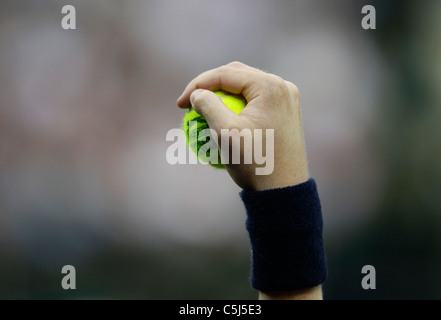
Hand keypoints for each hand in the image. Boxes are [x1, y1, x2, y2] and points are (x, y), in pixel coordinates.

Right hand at [177, 61, 308, 190]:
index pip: (226, 74)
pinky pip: (256, 102)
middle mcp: (282, 86)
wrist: (284, 191)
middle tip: (189, 103)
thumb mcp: (225, 133)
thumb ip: (207, 105)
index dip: (197, 85)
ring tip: (203, 111)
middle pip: (237, 76)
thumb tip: (197, 94)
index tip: (180, 104)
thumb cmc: (255, 163)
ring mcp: (287, 99)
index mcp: (270, 86)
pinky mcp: (286, 112)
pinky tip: (223, 120)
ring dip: (222, 96)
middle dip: (209, 86)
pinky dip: (236, 107)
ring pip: (246, 88)